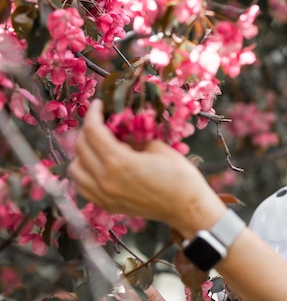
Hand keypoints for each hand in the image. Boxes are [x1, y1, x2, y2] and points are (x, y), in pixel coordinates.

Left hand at [68, 100, 224, 235]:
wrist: (186, 207)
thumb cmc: (179, 175)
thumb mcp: (157, 147)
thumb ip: (133, 138)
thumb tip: (120, 130)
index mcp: (119, 161)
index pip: (94, 131)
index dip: (94, 114)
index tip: (99, 104)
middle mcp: (105, 179)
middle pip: (81, 148)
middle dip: (88, 130)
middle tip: (101, 122)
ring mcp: (103, 195)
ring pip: (75, 169)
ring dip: (82, 153)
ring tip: (98, 146)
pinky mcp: (107, 205)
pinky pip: (83, 186)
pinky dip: (85, 172)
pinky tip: (98, 166)